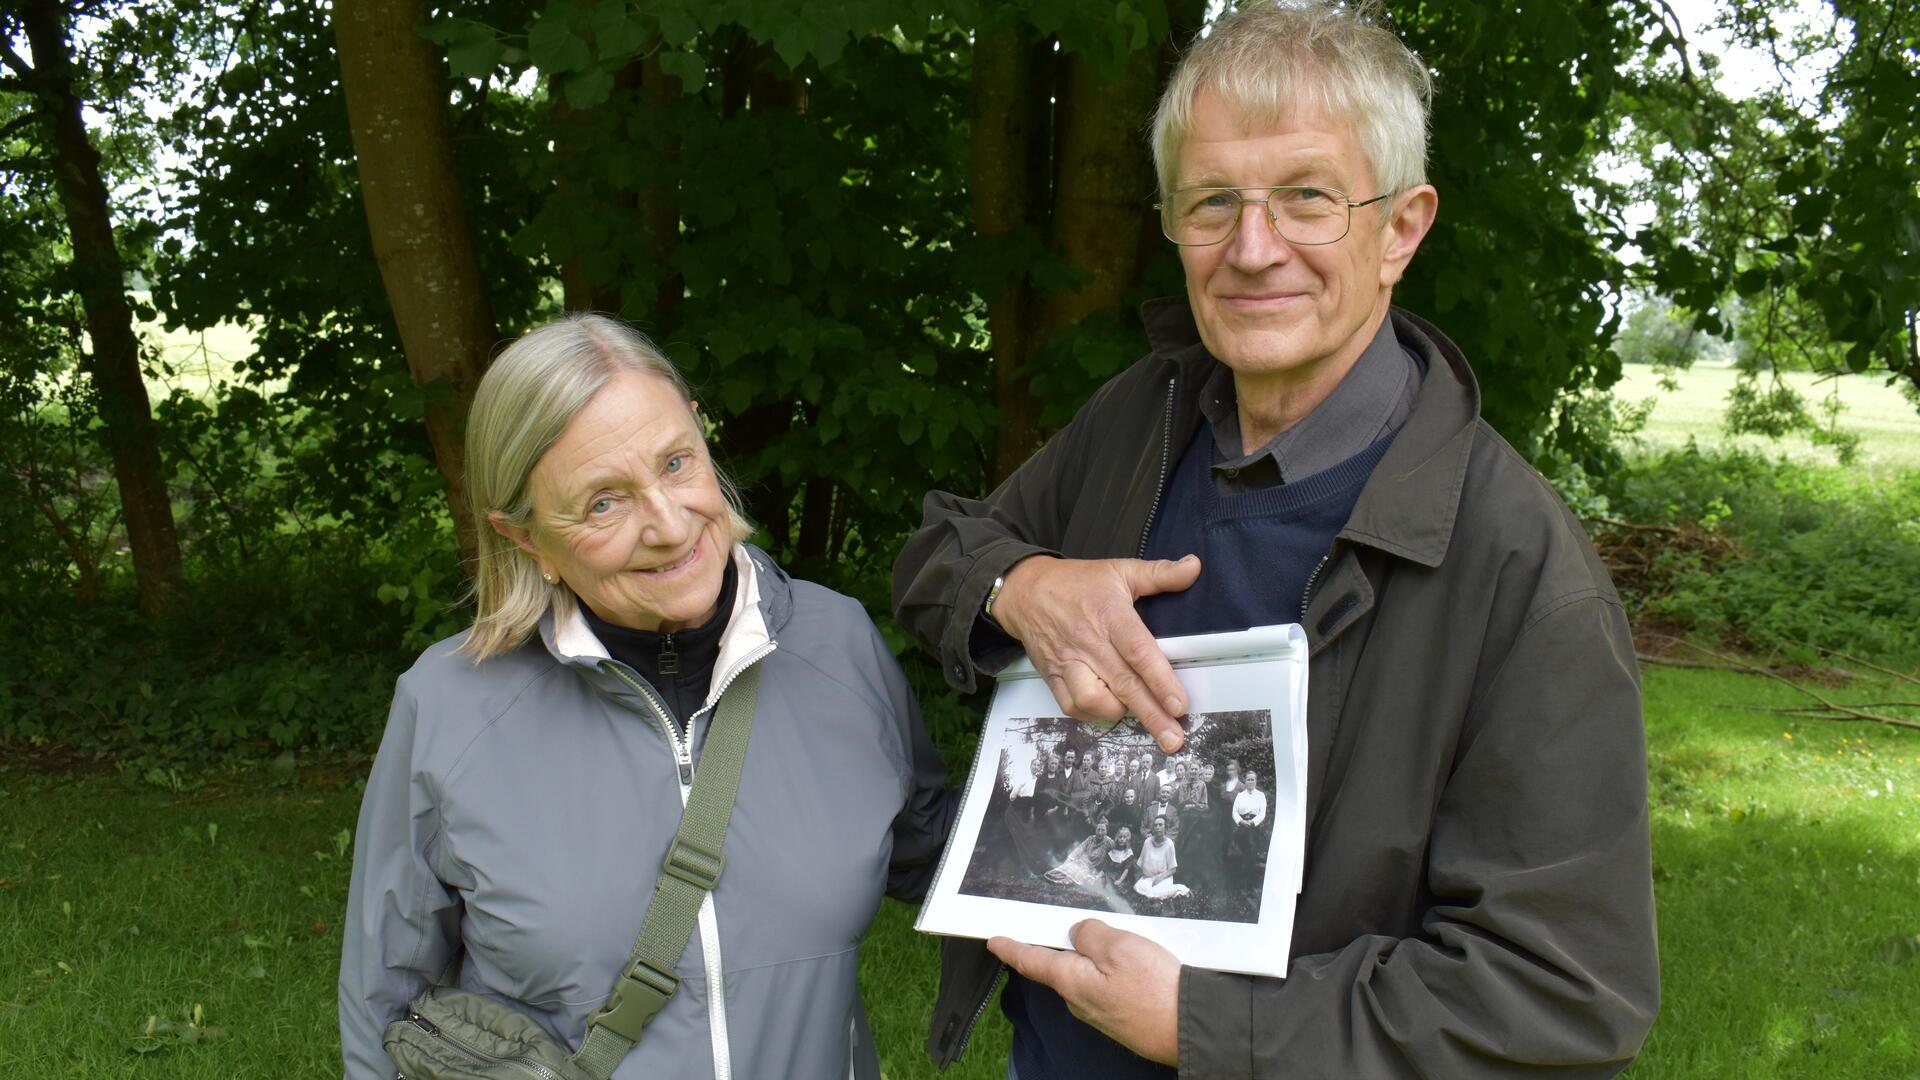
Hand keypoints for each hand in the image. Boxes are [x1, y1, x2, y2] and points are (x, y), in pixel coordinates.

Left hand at [989, 921, 1180, 1064]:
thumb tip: (1078, 932)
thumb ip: (1090, 934)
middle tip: (1075, 925)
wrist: (1188, 1029)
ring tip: (1123, 943)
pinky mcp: (1121, 1017)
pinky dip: (1115, 972)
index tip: (995, 942)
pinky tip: (1136, 965)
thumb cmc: (1155, 991)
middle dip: (1066, 946)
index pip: (1031, 960)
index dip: (1011, 948)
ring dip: (1096, 958)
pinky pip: (1109, 987)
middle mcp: (1080, 1001)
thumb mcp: (1118, 946)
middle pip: (1062, 965)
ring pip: (1088, 975)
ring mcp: (1100, 1012)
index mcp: (1071, 980)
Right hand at [993, 554, 1201, 750]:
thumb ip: (1159, 573)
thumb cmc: (1076, 583)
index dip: (1160, 680)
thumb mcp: (1119, 570)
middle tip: (1173, 738)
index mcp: (1109, 615)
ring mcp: (1069, 663)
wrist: (1025, 592)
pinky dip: (1092, 715)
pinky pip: (1072, 706)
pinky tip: (1110, 712)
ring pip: (1092, 700)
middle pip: (1123, 684)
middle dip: (1151, 714)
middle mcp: (1089, 643)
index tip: (1179, 704)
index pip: (1137, 651)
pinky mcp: (1054, 677)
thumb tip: (1194, 566)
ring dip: (1118, 713)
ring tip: (1139, 717)